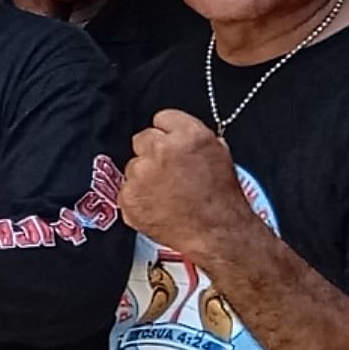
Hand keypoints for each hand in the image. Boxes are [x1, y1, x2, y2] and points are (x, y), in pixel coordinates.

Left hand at [117, 111, 261, 265]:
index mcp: (188, 135)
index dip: (167, 133)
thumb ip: (194, 138)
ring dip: (144, 176)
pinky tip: (157, 205)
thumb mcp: (219, 154)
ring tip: (166, 193)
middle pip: (142, 139)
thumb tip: (180, 133)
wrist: (216, 231)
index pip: (162, 118)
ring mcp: (142, 174)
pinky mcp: (129, 196)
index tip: (170, 144)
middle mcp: (162, 150)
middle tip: (168, 172)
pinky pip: (126, 189)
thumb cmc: (222, 198)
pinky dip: (137, 197)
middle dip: (152, 153)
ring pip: (133, 165)